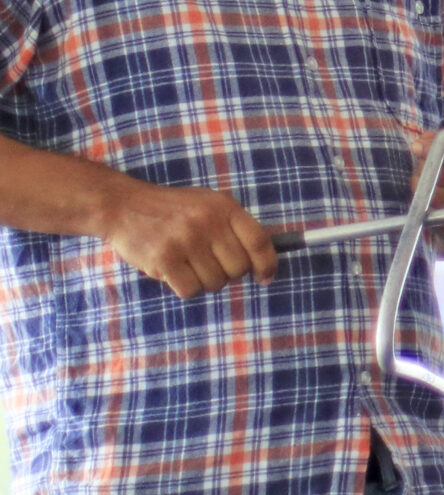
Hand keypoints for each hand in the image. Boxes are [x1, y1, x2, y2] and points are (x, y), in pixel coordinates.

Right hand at [94, 180, 277, 297]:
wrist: (124, 205)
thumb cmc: (172, 210)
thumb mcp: (209, 204)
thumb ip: (234, 227)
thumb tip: (263, 262)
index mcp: (225, 207)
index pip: (259, 242)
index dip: (267, 264)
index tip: (265, 278)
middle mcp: (208, 222)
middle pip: (239, 268)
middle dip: (228, 274)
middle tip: (210, 265)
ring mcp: (186, 240)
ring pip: (215, 282)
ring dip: (205, 281)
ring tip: (189, 265)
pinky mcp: (164, 258)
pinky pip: (191, 290)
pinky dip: (186, 288)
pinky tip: (175, 272)